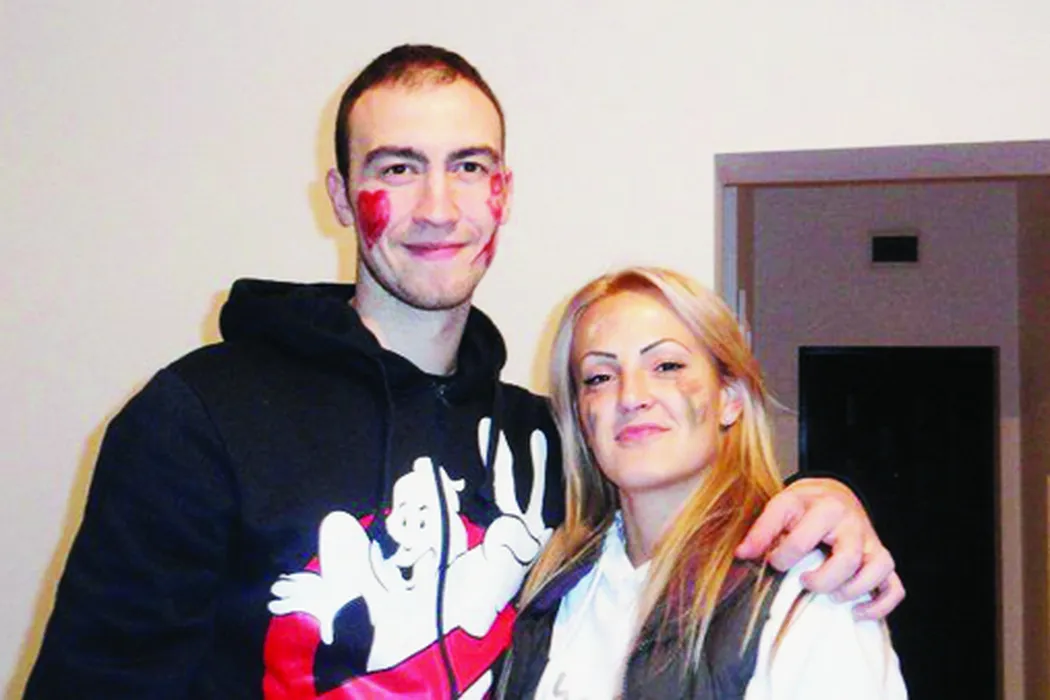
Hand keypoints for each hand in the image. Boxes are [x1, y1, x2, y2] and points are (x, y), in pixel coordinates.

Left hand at [734, 478, 904, 619]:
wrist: (834, 494)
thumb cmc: (804, 506)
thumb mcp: (781, 506)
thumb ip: (761, 529)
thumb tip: (742, 554)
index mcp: (824, 508)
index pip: (803, 539)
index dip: (782, 558)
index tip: (772, 562)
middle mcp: (852, 524)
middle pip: (847, 558)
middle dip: (823, 579)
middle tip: (804, 582)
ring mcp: (871, 543)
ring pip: (878, 569)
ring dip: (853, 590)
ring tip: (832, 595)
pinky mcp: (881, 560)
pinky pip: (894, 587)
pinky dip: (879, 605)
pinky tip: (856, 612)